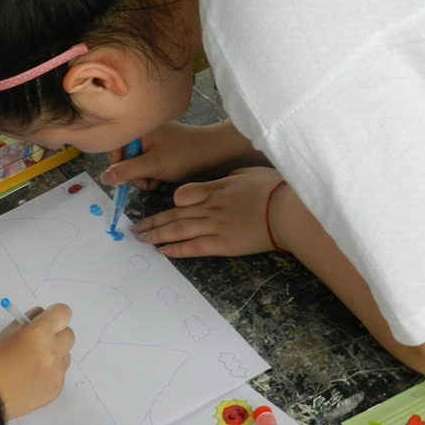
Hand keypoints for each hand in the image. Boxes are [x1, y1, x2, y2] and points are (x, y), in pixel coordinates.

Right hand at [0, 303, 73, 418]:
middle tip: (40, 341)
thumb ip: (29, 320)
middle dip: (57, 334)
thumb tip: (42, 315)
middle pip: (69, 334)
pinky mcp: (57, 386)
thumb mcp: (8, 331)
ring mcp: (57, 370)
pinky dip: (51, 371)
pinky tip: (33, 376)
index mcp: (39, 332)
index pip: (63, 312)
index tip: (48, 319)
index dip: (55, 314)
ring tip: (34, 362)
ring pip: (66, 354)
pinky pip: (60, 372)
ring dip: (56, 354)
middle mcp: (52, 350)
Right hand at [102, 120, 267, 189]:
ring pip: (136, 167)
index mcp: (138, 129)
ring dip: (144, 178)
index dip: (116, 164)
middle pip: (124, 159)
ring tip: (158, 179)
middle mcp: (143, 134)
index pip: (113, 147)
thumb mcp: (152, 165)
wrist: (217, 155)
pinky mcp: (162, 154)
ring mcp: (153, 144)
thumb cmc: (184, 155)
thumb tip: (104, 178)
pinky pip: (147, 168)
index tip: (126, 176)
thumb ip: (126, 172)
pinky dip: (153, 176)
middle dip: (134, 174)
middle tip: (148, 179)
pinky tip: (164, 178)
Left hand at [130, 166, 285, 256]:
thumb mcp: (249, 174)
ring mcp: (215, 226)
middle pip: (174, 214)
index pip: (183, 195)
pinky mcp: (224, 244)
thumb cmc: (275, 189)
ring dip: (157, 235)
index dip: (172, 203)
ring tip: (140, 239)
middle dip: (152, 221)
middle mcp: (210, 207)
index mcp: (216, 189)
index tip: (164, 209)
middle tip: (135, 227)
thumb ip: (231, 178)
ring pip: (178, 230)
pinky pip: (195, 247)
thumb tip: (225, 179)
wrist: (290, 212)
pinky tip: (163, 251)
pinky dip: (177, 249)